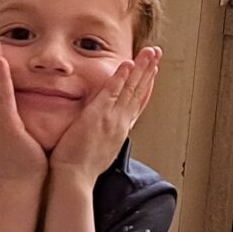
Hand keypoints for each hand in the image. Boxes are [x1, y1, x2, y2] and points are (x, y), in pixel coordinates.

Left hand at [47, 48, 160, 184]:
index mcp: (120, 131)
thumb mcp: (98, 150)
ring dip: (142, 68)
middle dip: (149, 71)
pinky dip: (121, 78)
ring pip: (132, 89)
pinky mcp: (98, 116)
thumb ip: (102, 135)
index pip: (137, 104)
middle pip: (140, 92)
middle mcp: (121, 123)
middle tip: (158, 53)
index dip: (146, 86)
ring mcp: (112, 119)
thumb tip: (100, 131)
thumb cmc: (80, 169)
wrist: (74, 179)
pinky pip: (112, 92)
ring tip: (151, 52)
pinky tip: (128, 63)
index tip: (152, 72)